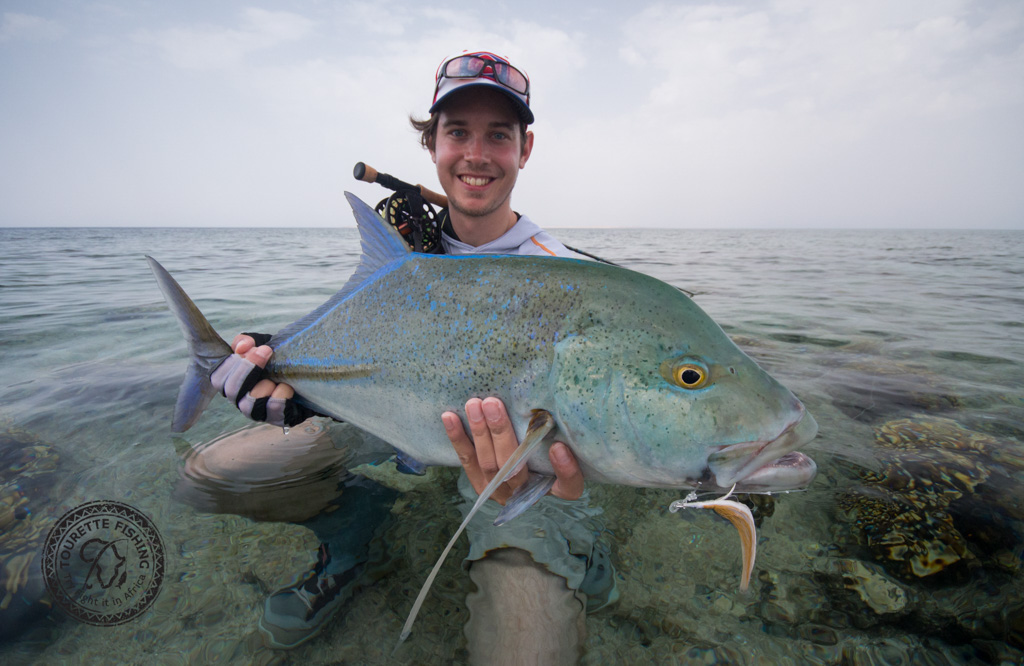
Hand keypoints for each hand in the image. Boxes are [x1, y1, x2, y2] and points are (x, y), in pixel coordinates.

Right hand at [209, 334, 302, 425]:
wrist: (308, 375)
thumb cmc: (278, 360)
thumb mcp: (262, 344)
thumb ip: (247, 341)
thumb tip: (241, 347)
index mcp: (233, 382)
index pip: (217, 378)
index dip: (229, 363)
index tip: (248, 348)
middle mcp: (241, 399)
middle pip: (231, 391)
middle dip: (247, 369)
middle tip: (266, 351)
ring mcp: (258, 412)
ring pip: (248, 406)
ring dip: (263, 386)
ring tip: (276, 376)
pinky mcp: (278, 418)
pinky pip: (273, 412)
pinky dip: (280, 397)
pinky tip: (287, 387)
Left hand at [443, 397, 583, 503]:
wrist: (519, 478)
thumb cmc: (546, 457)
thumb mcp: (560, 452)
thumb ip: (559, 440)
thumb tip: (555, 429)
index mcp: (555, 487)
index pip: (569, 487)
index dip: (565, 470)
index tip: (559, 448)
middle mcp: (527, 494)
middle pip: (514, 468)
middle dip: (501, 435)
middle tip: (493, 404)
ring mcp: (500, 492)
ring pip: (488, 464)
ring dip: (479, 432)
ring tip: (474, 405)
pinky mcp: (480, 485)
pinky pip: (467, 461)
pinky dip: (457, 438)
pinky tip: (449, 417)